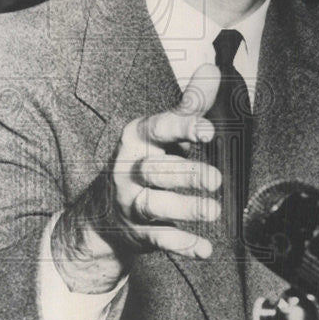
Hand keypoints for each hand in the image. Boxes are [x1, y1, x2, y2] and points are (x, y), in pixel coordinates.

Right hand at [52, 64, 223, 292]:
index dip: (184, 129)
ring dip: (186, 208)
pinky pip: (160, 239)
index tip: (209, 131)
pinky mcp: (138, 231)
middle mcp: (129, 169)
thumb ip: (189, 106)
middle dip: (186, 174)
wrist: (103, 213)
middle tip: (216, 179)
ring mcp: (131, 202)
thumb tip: (212, 69)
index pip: (159, 128)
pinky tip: (204, 250)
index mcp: (137, 138)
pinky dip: (182, 245)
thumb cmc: (144, 162)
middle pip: (156, 170)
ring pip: (155, 205)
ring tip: (214, 211)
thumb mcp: (162, 133)